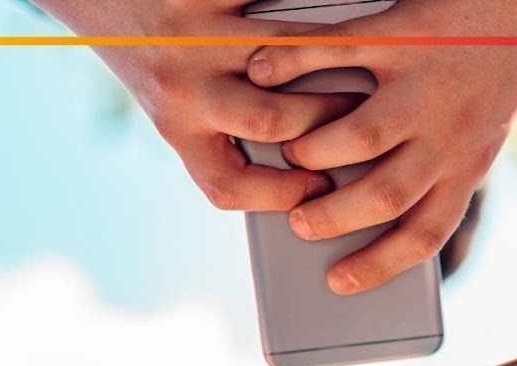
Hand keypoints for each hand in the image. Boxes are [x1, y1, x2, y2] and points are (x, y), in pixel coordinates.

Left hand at [34, 0, 359, 209]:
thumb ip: (226, 137)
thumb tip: (301, 171)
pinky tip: (334, 22)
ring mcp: (193, 35)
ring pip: (278, 59)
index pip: (227, 184)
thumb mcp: (177, 108)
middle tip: (363, 119)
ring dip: (329, 64)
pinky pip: (269, 2)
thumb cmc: (154, 58)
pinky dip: (303, 13)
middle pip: (268, 119)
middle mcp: (181, 85)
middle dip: (327, 124)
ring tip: (360, 67)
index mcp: (176, 127)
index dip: (280, 195)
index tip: (320, 190)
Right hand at [245, 0, 516, 292]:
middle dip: (333, 217)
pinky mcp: (403, 33)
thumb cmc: (497, 67)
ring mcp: (425, 84)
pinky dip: (292, 61)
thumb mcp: (481, 129)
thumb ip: (436, 167)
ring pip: (360, 137)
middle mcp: (450, 132)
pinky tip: (261, 70)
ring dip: (314, 150)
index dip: (378, 265)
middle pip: (384, 196)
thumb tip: (369, 206)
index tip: (338, 283)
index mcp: (470, 163)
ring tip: (289, 152)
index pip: (424, 233)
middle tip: (299, 223)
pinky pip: (337, 52)